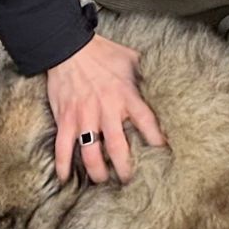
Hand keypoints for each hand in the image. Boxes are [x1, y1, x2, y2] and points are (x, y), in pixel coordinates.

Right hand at [46, 33, 166, 184]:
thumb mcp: (131, 59)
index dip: (157, 142)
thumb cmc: (102, 53)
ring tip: (104, 181)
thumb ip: (146, 75)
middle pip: (118, 148)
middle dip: (126, 169)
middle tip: (131, 182)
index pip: (147, 124)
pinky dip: (63, 165)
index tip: (165, 156)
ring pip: (91, 154)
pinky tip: (65, 179)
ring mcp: (84, 117)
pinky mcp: (65, 119)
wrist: (68, 47)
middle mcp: (106, 110)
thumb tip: (166, 81)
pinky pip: (62, 147)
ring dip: (98, 172)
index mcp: (126, 96)